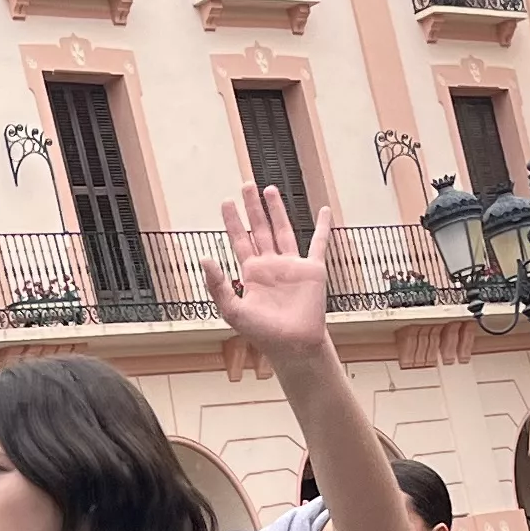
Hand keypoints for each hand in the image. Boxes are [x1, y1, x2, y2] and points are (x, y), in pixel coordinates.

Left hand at [200, 184, 335, 363]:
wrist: (293, 345)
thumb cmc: (263, 333)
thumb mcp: (233, 310)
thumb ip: (218, 285)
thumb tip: (205, 258)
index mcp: (252, 273)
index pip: (239, 239)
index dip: (232, 221)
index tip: (226, 202)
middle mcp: (271, 265)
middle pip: (259, 228)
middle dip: (252, 207)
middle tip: (246, 185)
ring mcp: (292, 265)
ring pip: (283, 230)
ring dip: (276, 210)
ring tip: (269, 189)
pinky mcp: (313, 269)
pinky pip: (318, 243)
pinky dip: (323, 227)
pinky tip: (324, 211)